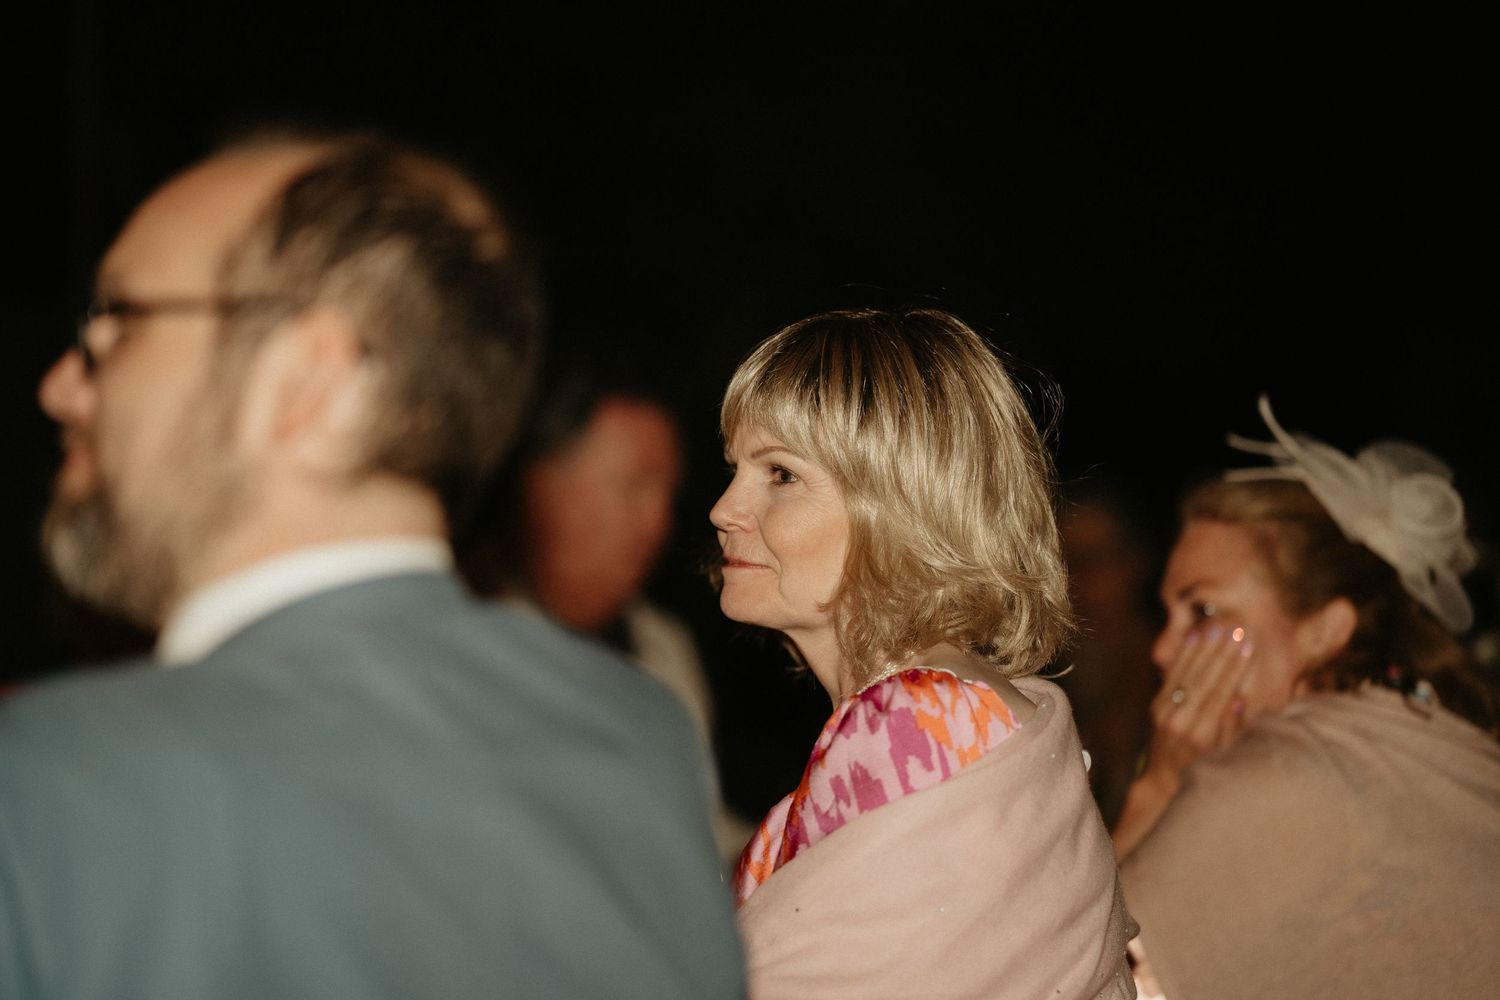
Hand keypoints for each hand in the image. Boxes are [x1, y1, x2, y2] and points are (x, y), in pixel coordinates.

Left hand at [1145, 624, 1253, 785]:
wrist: (1164, 780)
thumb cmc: (1204, 769)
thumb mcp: (1225, 755)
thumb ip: (1233, 729)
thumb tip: (1240, 698)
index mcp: (1201, 734)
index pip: (1220, 693)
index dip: (1234, 668)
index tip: (1247, 647)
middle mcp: (1180, 721)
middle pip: (1204, 679)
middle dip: (1221, 652)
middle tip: (1236, 629)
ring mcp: (1164, 712)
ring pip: (1186, 674)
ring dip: (1203, 648)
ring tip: (1219, 628)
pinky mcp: (1155, 706)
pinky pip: (1171, 675)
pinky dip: (1183, 656)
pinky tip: (1193, 638)